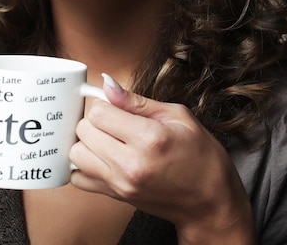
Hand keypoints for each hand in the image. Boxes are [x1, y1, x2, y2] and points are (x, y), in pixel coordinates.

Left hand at [69, 75, 254, 243]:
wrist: (210, 202)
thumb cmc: (201, 157)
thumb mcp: (178, 117)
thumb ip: (137, 101)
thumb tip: (107, 84)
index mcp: (149, 138)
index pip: (99, 113)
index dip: (105, 104)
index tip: (116, 106)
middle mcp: (130, 164)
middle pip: (84, 131)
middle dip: (95, 120)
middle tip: (114, 121)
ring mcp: (120, 183)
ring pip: (76, 154)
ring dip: (87, 142)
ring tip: (107, 138)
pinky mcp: (115, 197)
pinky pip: (78, 179)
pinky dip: (84, 165)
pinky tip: (101, 157)